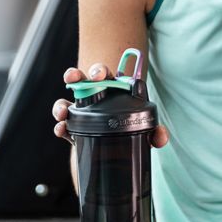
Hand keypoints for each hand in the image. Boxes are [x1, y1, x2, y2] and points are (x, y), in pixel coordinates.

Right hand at [52, 64, 169, 147]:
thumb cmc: (131, 130)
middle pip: (81, 81)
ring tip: (63, 112)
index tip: (99, 75)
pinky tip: (62, 129)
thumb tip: (161, 137)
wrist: (118, 150)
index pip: (104, 75)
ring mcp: (80, 113)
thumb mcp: (145, 130)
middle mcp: (93, 97)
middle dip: (76, 75)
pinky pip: (62, 124)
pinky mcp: (73, 129)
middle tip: (76, 79)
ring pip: (65, 101)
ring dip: (60, 103)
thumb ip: (155, 132)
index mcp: (111, 90)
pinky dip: (60, 126)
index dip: (99, 71)